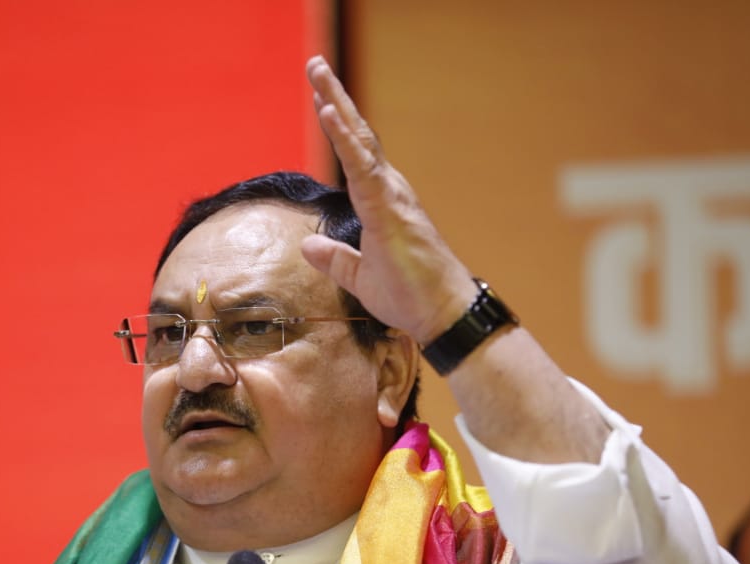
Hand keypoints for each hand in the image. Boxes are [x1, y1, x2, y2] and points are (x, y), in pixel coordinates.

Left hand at [299, 56, 474, 344]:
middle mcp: (390, 190)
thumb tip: (307, 246)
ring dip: (337, 106)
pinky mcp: (389, 210)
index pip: (356, 155)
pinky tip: (329, 114)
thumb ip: (335, 259)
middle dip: (336, 98)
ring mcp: (392, 197)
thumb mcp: (360, 277)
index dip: (338, 124)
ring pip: (361, 142)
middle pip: (358, 136)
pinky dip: (345, 140)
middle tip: (315, 65)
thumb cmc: (410, 295)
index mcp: (382, 202)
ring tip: (318, 74)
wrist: (441, 313)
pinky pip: (362, 168)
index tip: (320, 96)